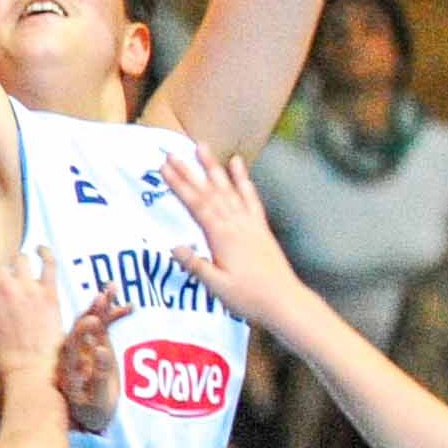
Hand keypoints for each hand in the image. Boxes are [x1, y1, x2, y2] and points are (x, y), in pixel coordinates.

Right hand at [0, 249, 68, 386]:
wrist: (31, 372)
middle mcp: (6, 288)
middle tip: (2, 290)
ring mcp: (29, 289)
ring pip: (20, 260)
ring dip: (17, 266)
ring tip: (19, 275)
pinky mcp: (49, 293)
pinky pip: (49, 263)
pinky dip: (45, 253)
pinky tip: (40, 250)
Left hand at [57, 288, 128, 434]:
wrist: (94, 415)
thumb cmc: (92, 411)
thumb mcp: (97, 399)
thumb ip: (99, 375)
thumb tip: (101, 350)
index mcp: (66, 367)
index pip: (70, 346)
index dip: (80, 332)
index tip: (93, 323)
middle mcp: (72, 353)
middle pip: (80, 328)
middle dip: (92, 312)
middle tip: (102, 297)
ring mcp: (86, 347)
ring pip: (92, 322)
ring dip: (102, 306)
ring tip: (112, 288)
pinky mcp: (98, 344)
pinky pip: (105, 325)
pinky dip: (115, 315)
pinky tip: (130, 306)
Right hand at [162, 149, 305, 324]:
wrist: (284, 301)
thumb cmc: (248, 298)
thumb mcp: (217, 287)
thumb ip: (196, 265)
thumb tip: (174, 247)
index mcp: (222, 236)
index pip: (196, 205)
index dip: (179, 185)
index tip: (163, 168)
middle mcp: (235, 223)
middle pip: (208, 191)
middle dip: (188, 171)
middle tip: (171, 152)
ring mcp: (249, 222)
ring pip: (227, 188)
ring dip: (212, 167)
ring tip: (200, 147)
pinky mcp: (260, 226)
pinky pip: (249, 197)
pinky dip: (242, 178)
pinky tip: (237, 163)